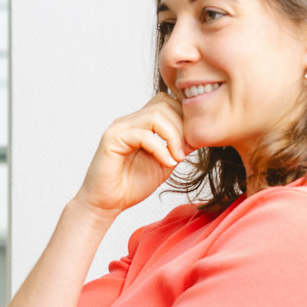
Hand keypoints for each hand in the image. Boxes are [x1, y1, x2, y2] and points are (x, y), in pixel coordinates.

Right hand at [75, 93, 190, 216]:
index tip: (192, 145)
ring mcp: (120, 127)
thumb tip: (200, 134)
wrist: (106, 204)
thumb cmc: (132, 185)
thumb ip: (178, 146)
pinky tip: (167, 163)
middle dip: (182, 127)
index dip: (185, 119)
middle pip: (164, 104)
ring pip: (156, 115)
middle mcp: (130, 121)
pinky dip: (161, 149)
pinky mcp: (112, 139)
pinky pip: (144, 135)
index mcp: (141, 123)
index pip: (168, 103)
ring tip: (177, 158)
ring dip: (174, 136)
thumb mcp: (166, 162)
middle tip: (186, 152)